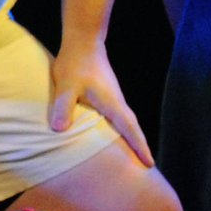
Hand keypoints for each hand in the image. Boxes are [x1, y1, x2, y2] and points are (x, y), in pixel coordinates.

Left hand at [48, 38, 153, 167]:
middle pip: (133, 129)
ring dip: (129, 139)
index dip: (140, 147)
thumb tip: (59, 130)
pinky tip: (110, 136)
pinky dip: (118, 129)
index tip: (150, 164)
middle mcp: (117, 103)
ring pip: (124, 124)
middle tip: (146, 169)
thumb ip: (64, 107)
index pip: (131, 129)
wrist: (83, 41)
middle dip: (139, 148)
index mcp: (113, 104)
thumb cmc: (76, 63)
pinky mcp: (106, 95)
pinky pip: (116, 117)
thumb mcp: (67, 86)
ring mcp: (113, 98)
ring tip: (131, 158)